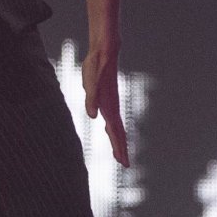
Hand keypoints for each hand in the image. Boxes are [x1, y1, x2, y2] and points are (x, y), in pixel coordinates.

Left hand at [82, 41, 129, 167]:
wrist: (104, 52)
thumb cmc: (96, 65)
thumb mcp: (91, 81)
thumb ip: (91, 99)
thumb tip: (93, 116)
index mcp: (108, 106)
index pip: (115, 131)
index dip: (118, 146)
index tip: (123, 161)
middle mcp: (111, 106)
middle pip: (118, 132)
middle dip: (121, 149)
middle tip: (125, 164)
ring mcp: (110, 103)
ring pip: (116, 126)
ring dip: (118, 140)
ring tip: (120, 154)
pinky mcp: (106, 98)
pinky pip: (111, 118)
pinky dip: (112, 128)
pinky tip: (110, 131)